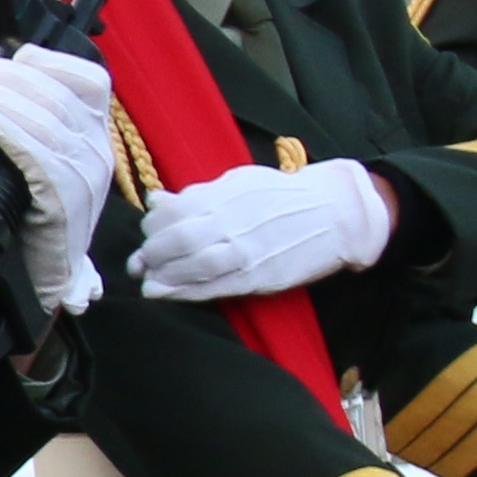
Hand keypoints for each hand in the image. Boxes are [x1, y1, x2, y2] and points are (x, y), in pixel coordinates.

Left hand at [0, 44, 115, 315]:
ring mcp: (87, 176)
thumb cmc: (34, 220)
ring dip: (1, 96)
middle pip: (58, 96)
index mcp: (96, 137)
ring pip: (46, 120)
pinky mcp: (67, 200)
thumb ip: (30, 127)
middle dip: (10, 75)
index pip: (92, 82)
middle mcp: (98, 152)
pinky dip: (9, 130)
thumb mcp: (39, 163)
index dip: (54, 61)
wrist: (48, 279)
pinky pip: (39, 155)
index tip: (16, 54)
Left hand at [130, 157, 397, 305]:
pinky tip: (167, 294)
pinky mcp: (260, 277)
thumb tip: (157, 201)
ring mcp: (248, 251)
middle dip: (152, 254)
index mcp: (228, 195)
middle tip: (140, 263)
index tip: (148, 232)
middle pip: (180, 239)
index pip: (175, 211)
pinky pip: (216, 288)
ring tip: (149, 283)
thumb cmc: (283, 197)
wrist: (336, 213)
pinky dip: (187, 292)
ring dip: (165, 277)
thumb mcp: (241, 183)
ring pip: (195, 266)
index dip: (153, 225)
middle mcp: (235, 221)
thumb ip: (198, 195)